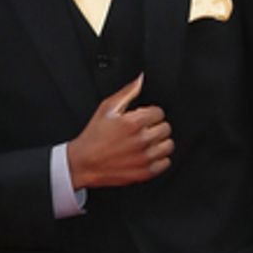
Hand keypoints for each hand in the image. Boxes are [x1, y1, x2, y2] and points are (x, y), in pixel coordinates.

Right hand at [67, 75, 172, 189]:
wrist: (84, 163)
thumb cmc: (94, 136)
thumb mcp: (107, 108)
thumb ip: (128, 92)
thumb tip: (140, 79)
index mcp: (134, 122)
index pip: (159, 113)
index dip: (149, 114)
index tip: (141, 119)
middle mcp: (142, 140)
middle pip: (166, 128)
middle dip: (155, 127)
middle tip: (142, 131)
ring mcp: (145, 157)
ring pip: (168, 145)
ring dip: (159, 143)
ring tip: (145, 143)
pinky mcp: (145, 172)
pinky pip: (166, 163)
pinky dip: (159, 159)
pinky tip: (146, 155)